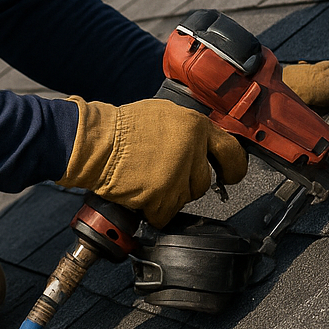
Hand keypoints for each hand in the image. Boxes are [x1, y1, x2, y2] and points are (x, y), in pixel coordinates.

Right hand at [58, 97, 247, 227]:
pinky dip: (153, 210)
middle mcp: (191, 150)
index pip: (231, 151)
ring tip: (147, 179)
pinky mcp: (161, 196)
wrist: (95, 142)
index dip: (233, 167)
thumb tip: (203, 144)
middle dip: (186, 183)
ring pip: (185, 199)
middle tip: (163, 173)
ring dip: (168, 196)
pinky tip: (140, 193)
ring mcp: (177, 175)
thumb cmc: (122, 127)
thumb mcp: (164, 114)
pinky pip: (165, 214)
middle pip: (203, 182)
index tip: (231, 175)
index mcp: (195, 126)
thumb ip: (188, 130)